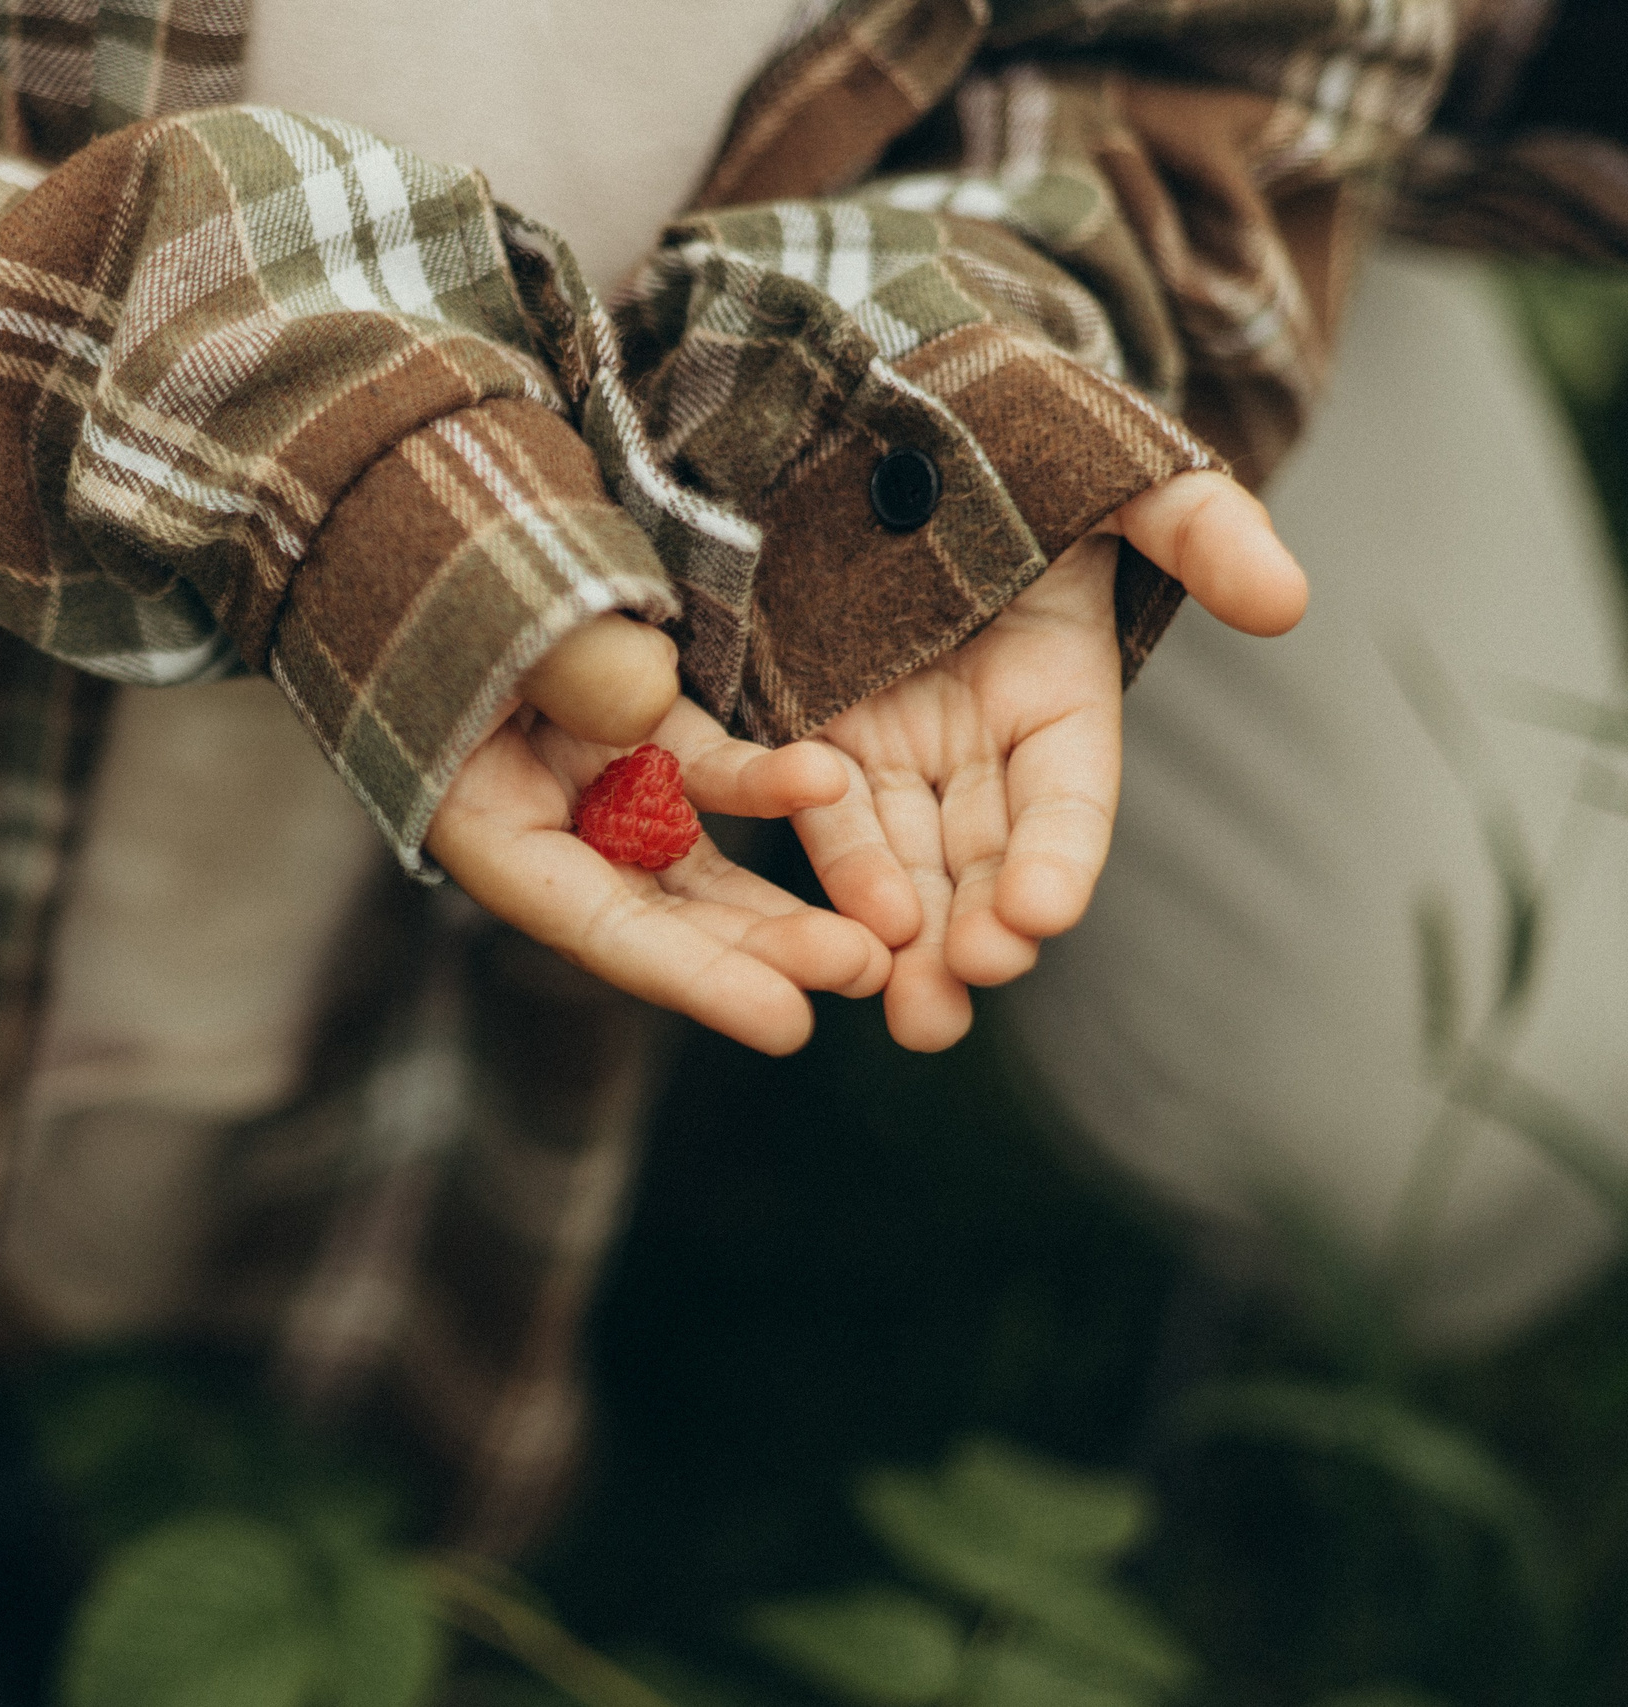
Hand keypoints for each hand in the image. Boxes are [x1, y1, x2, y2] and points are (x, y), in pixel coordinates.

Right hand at [425, 615, 890, 1056]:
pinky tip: (829, 783)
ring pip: (698, 870)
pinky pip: (714, 775)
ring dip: (783, 906)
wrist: (430, 515)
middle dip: (759, 952)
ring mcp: (592, 784)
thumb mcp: (490, 617)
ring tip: (881, 935)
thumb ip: (567, 665)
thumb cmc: (448, 573)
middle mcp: (539, 827)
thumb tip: (646, 707)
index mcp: (477, 822)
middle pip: (659, 919)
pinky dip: (770, 785)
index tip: (790, 1022)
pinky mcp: (640, 733)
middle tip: (861, 972)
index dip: (694, 978)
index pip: (596, 927)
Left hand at [794, 470, 1309, 1051]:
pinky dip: (834, 875)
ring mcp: (895, 748)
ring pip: (905, 865)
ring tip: (911, 1013)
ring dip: (907, 942)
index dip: (1059, 856)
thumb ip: (1200, 528)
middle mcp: (979, 746)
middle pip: (985, 859)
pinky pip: (821, 817)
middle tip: (966, 988)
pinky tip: (836, 937)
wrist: (890, 413)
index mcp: (1059, 700)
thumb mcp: (1122, 473)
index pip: (1069, 800)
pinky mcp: (813, 737)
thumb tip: (1287, 601)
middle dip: (980, 931)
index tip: (1041, 912)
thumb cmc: (1021, 441)